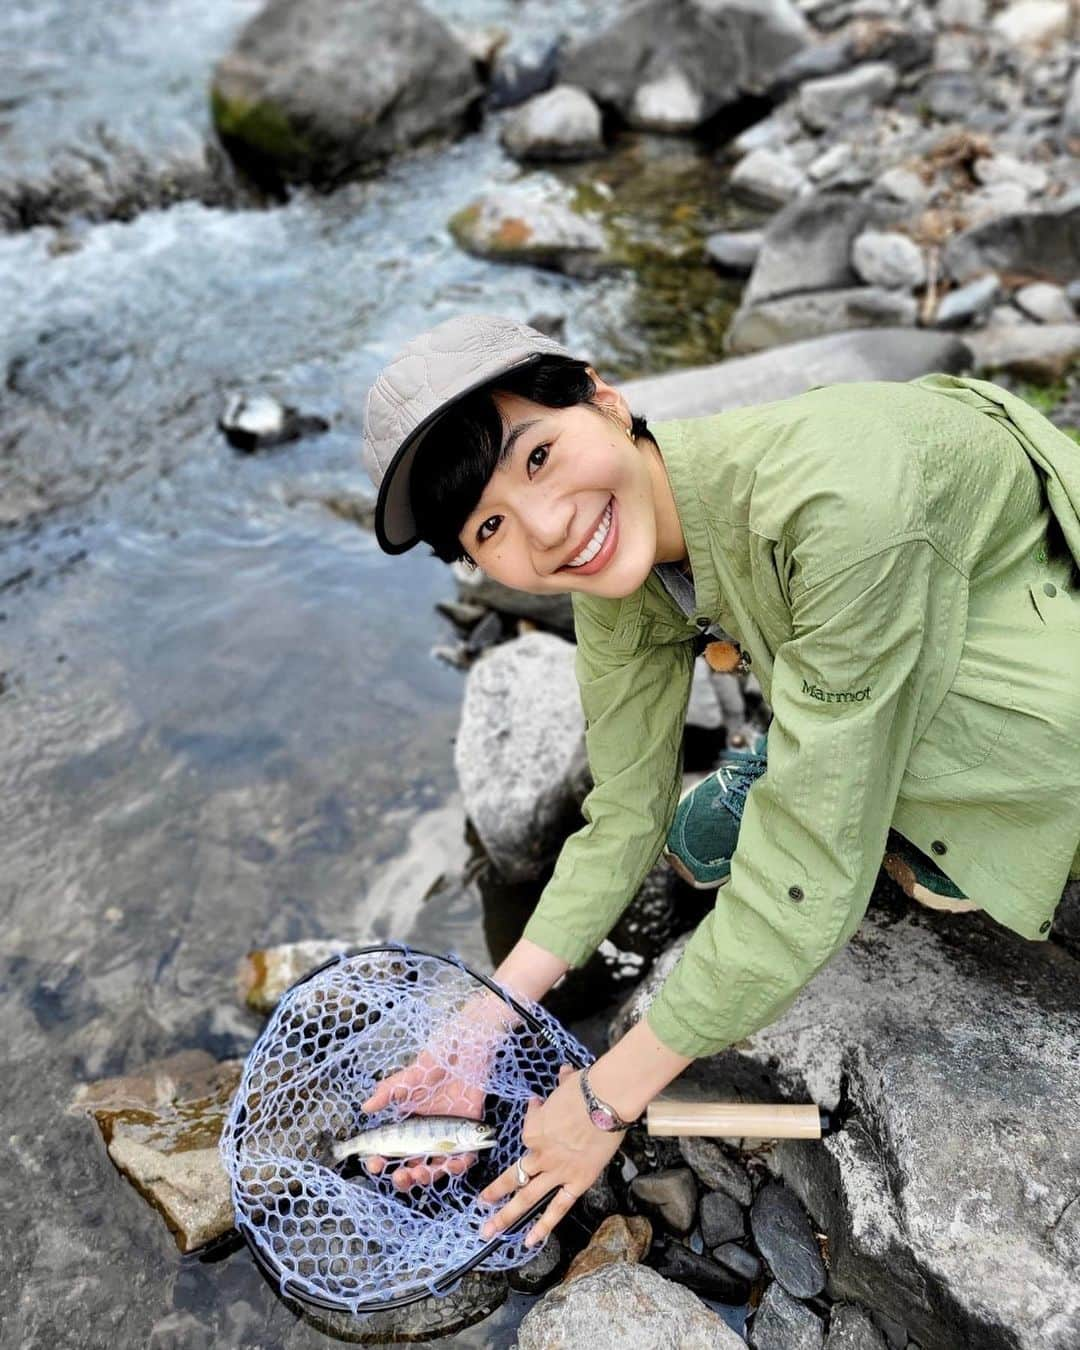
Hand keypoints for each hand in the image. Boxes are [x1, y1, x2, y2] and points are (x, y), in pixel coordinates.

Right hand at [359, 1048, 485, 1188]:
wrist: (460, 1055)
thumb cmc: (432, 1067)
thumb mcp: (406, 1080)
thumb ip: (387, 1093)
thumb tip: (366, 1107)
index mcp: (408, 1129)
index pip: (391, 1153)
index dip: (381, 1162)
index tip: (374, 1164)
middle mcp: (426, 1139)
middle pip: (412, 1168)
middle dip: (403, 1178)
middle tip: (398, 1176)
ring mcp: (446, 1140)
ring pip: (435, 1169)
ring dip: (427, 1177)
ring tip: (419, 1173)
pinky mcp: (466, 1137)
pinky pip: (463, 1160)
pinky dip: (458, 1166)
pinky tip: (451, 1165)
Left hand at [477, 1064, 624, 1248]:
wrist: (605, 1099)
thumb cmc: (585, 1087)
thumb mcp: (565, 1085)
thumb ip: (559, 1086)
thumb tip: (563, 1074)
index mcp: (533, 1129)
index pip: (527, 1135)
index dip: (534, 1126)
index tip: (541, 1114)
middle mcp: (539, 1153)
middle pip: (513, 1177)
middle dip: (494, 1195)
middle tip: (480, 1208)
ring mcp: (557, 1170)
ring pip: (527, 1197)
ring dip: (506, 1216)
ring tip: (490, 1231)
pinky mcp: (577, 1182)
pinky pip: (557, 1208)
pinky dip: (543, 1226)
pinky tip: (529, 1241)